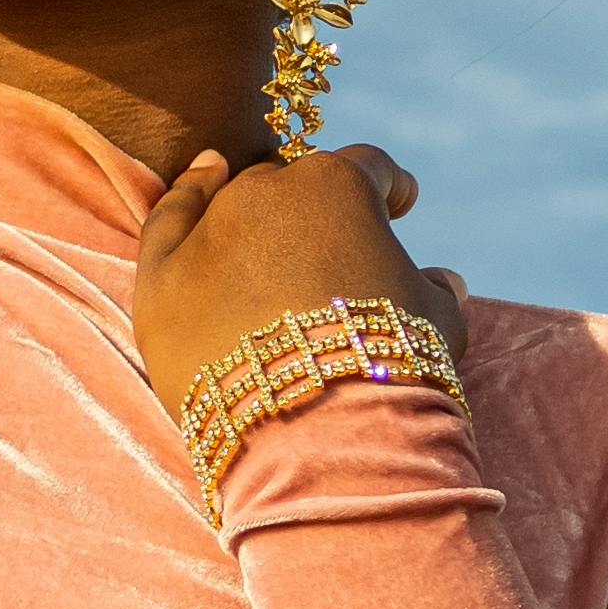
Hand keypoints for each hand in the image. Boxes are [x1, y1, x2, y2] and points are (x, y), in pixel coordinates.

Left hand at [131, 139, 464, 424]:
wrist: (321, 437)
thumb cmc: (390, 372)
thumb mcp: (437, 325)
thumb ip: (438, 292)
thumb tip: (443, 282)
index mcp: (340, 187)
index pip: (370, 171)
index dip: (388, 188)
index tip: (399, 203)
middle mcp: (270, 190)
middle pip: (298, 186)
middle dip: (319, 213)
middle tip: (331, 251)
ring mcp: (211, 227)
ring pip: (236, 200)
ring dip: (258, 214)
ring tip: (271, 226)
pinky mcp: (164, 274)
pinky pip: (170, 217)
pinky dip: (188, 194)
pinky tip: (206, 173)